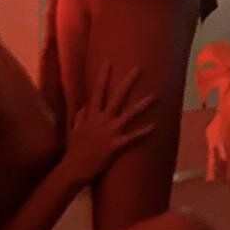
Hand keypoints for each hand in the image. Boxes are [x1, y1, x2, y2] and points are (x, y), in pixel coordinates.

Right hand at [61, 64, 156, 188]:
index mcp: (91, 114)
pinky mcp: (116, 145)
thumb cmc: (74, 149)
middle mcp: (102, 119)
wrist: (74, 168)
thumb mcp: (75, 129)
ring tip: (155, 95)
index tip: (109, 61)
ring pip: (129, 114)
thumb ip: (80, 115)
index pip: (98, 90)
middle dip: (128, 81)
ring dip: (143, 105)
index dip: (103, 75)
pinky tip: (154, 126)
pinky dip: (144, 132)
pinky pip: (133, 137)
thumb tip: (85, 104)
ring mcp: (110, 132)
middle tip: (139, 68)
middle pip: (117, 96)